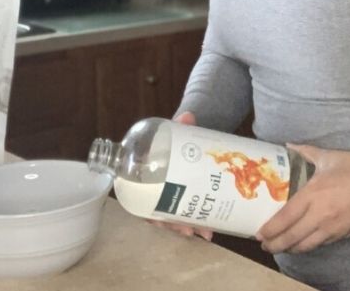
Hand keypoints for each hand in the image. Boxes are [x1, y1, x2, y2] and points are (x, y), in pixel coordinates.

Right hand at [145, 111, 213, 241]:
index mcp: (144, 173)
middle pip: (159, 213)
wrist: (189, 137)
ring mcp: (172, 194)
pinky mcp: (186, 196)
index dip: (148, 213)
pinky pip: (187, 214)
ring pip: (174, 217)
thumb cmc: (175, 138)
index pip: (140, 198)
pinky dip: (198, 223)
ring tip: (203, 233)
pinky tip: (209, 230)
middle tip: (188, 230)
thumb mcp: (177, 131)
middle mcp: (155, 188)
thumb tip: (188, 116)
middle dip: (173, 224)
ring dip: (187, 227)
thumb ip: (182, 124)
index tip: (159, 221)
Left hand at [256, 143, 349, 254]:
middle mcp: (320, 214)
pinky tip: (302, 243)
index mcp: (314, 194)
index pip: (285, 217)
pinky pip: (321, 244)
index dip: (270, 229)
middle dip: (275, 244)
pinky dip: (308, 246)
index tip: (259, 233)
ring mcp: (333, 227)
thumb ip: (307, 152)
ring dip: (290, 249)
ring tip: (280, 248)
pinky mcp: (344, 234)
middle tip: (264, 245)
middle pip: (292, 237)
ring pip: (306, 245)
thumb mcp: (331, 157)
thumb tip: (288, 145)